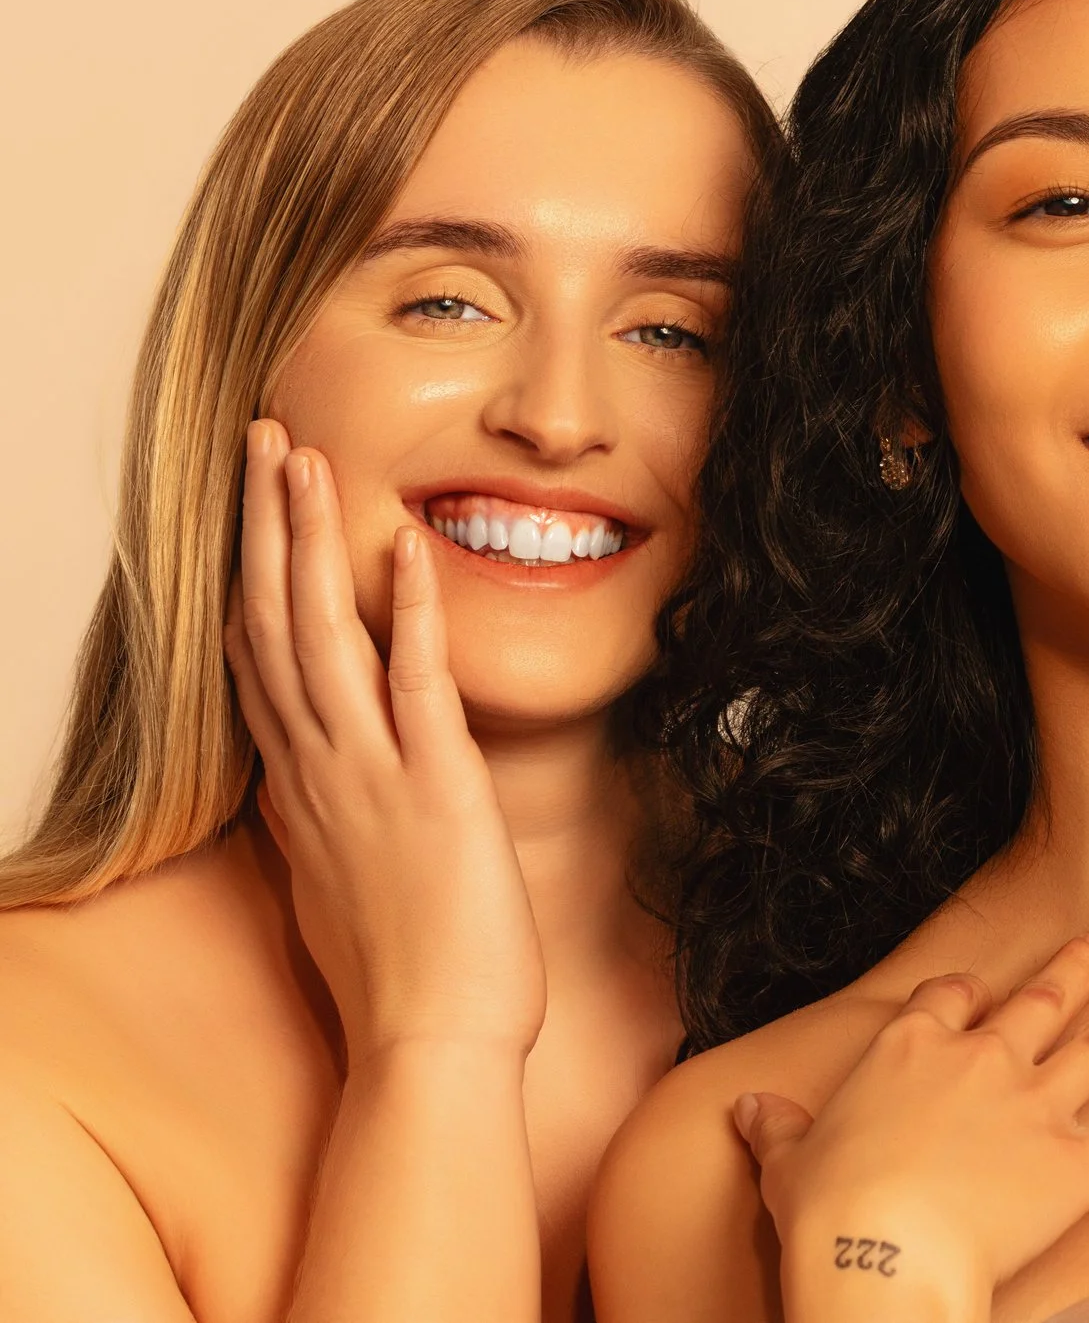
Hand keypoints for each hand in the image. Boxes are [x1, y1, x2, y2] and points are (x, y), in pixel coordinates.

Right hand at [224, 419, 544, 1059]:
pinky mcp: (436, 793)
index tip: (251, 508)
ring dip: (311, 541)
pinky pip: (416, 685)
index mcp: (299, 792)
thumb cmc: (403, 980)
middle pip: (269, 625)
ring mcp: (369, 779)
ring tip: (303, 458)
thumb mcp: (339, 887)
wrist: (430, 1051)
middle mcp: (317, 773)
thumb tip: (298, 792)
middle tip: (265, 440)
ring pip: (320, 636)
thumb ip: (316, 827)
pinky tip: (407, 546)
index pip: (257, 662)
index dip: (249, 577)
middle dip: (264, 526)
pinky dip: (410, 612)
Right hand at [734, 930, 1088, 1320]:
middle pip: (1042, 1000)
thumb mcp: (786, 1162)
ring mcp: (1036, 1106)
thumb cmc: (827, 1212)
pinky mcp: (1078, 1161)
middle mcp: (982, 1061)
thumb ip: (778, 1130)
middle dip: (1082, 965)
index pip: (949, 1002)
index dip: (967, 994)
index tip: (979, 989)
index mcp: (910, 1051)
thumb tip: (748, 1110)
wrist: (880, 1250)